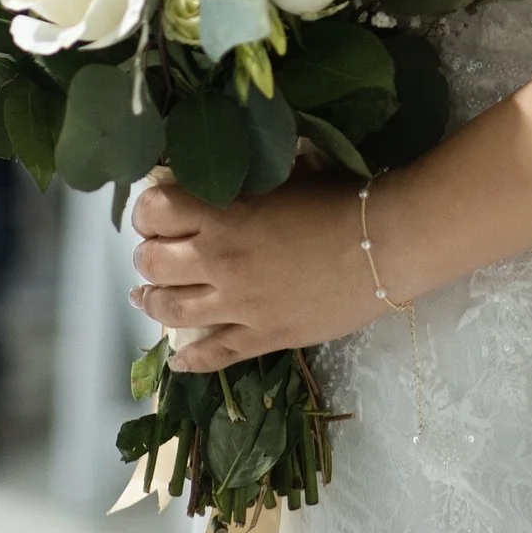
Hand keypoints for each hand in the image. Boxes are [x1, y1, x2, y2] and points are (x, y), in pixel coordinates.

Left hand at [129, 171, 376, 370]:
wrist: (385, 245)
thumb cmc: (340, 199)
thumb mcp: (285, 174)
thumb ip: (247, 179)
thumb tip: (225, 173)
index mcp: (224, 214)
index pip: (156, 211)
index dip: (148, 210)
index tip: (155, 211)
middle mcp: (220, 260)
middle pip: (154, 263)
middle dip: (146, 257)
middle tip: (153, 254)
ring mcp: (239, 305)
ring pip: (172, 310)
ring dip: (152, 302)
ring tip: (146, 297)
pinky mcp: (263, 337)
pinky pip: (215, 355)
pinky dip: (190, 359)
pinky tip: (177, 360)